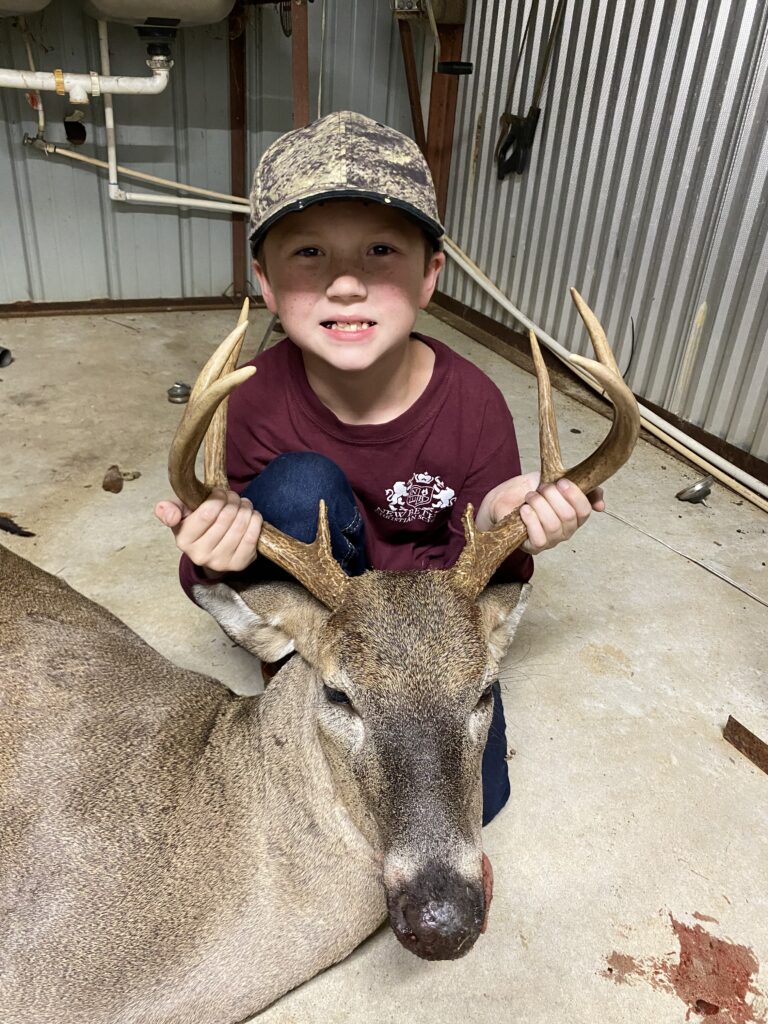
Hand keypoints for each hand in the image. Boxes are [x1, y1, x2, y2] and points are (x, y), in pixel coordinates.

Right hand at [154, 487, 262, 574]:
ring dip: (246, 509)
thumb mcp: (180, 513)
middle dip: (233, 501)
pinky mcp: (238, 565)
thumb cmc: (196, 523)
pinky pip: (251, 538)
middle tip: (233, 496)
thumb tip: (170, 515)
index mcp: (183, 540)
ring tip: (243, 504)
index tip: (220, 492)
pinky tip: (251, 515)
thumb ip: (168, 509)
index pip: (206, 514)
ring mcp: (220, 562)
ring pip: (240, 527)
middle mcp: (199, 555)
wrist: (211, 547)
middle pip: (226, 519)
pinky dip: (255, 522)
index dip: (218, 498)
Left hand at [477, 472, 604, 554]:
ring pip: (553, 526)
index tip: (561, 482)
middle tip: (541, 488)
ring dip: (539, 506)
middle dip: (552, 497)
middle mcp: (567, 530)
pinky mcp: (535, 547)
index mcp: (575, 515)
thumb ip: (581, 486)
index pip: (585, 510)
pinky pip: (539, 538)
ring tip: (530, 497)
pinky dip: (531, 520)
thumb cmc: (531, 490)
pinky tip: (524, 510)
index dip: (574, 495)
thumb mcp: (557, 480)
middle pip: (568, 516)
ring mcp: (552, 540)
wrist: (504, 497)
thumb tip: (601, 505)